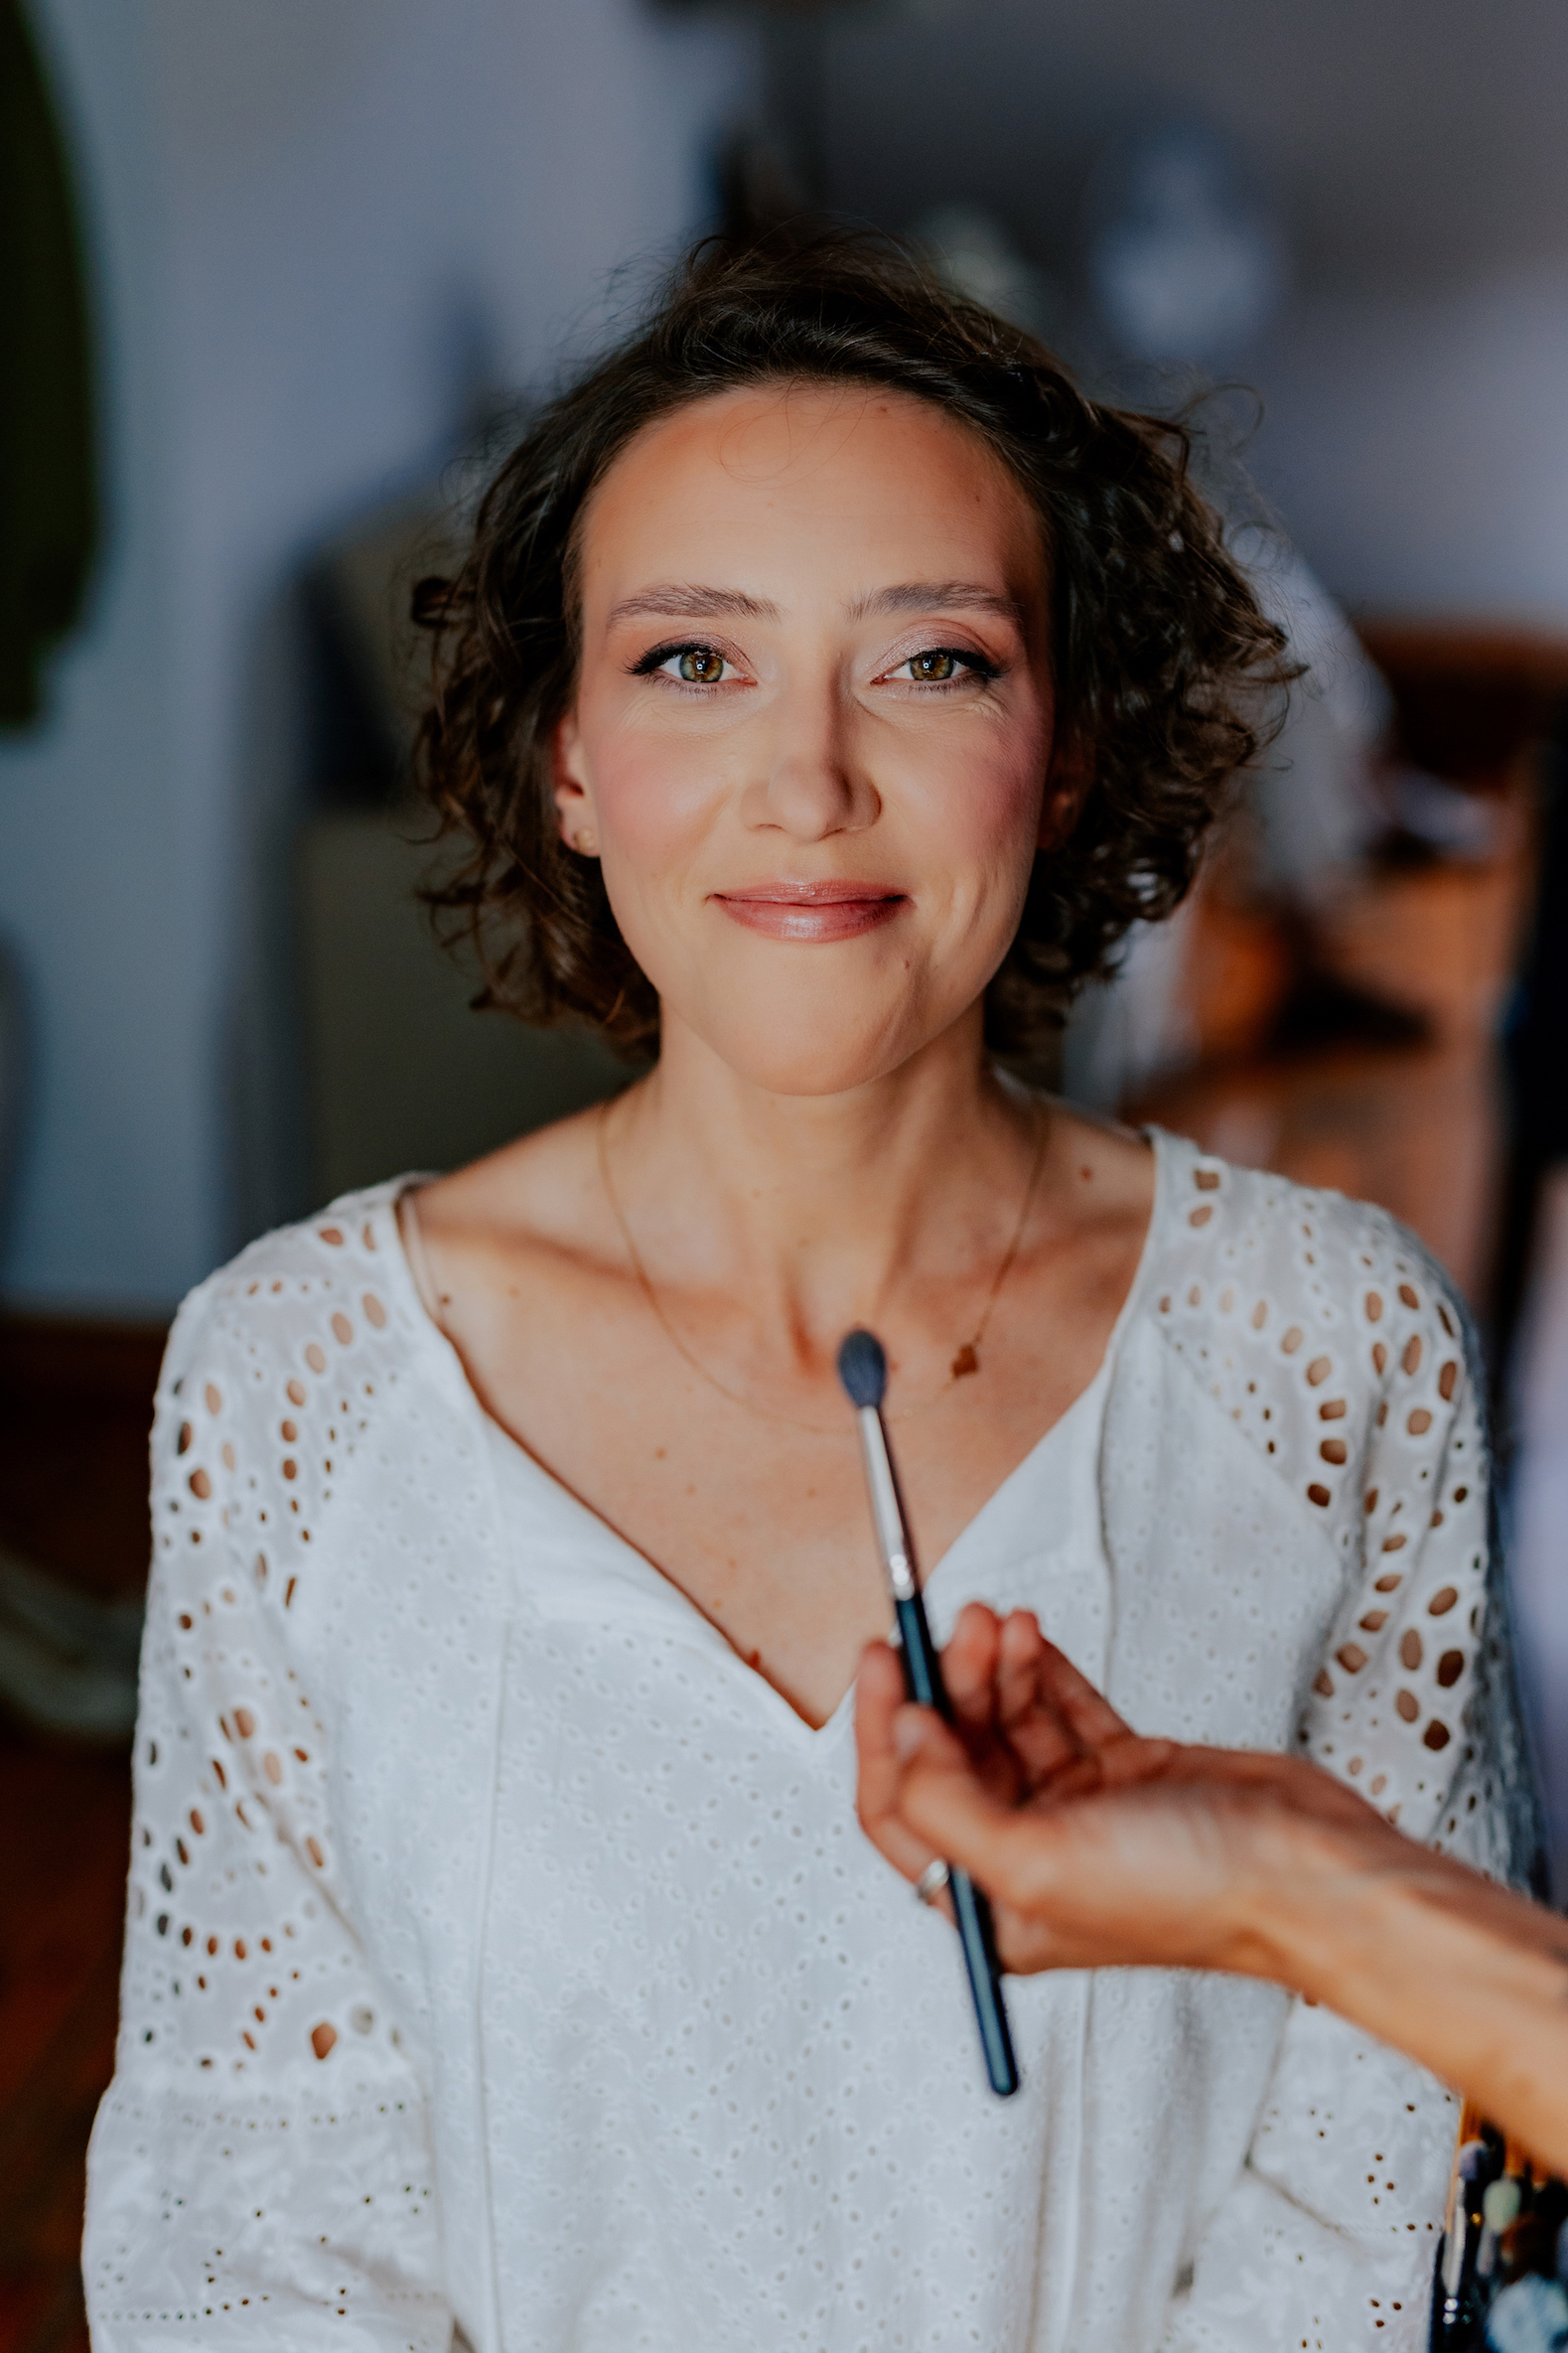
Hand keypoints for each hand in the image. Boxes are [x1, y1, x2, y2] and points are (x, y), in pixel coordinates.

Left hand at [854, 1601, 1390, 1979]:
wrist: (1310, 1871)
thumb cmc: (1189, 1894)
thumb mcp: (1036, 1863)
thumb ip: (946, 1803)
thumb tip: (899, 1734)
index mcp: (995, 1906)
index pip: (901, 1810)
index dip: (882, 1732)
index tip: (881, 1658)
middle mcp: (1030, 1857)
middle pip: (954, 1754)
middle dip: (948, 1683)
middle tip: (958, 1623)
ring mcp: (1080, 1811)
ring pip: (1007, 1721)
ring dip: (996, 1666)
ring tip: (1004, 1619)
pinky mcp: (1128, 1770)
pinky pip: (1063, 1708)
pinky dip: (1045, 1670)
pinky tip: (1035, 1634)